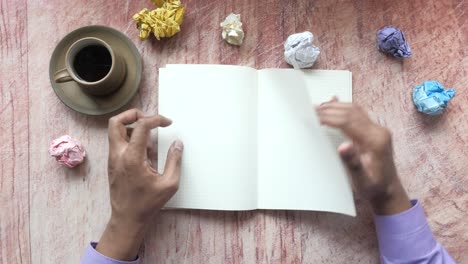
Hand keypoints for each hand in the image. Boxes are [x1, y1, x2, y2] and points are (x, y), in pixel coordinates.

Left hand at [96, 109, 183, 260]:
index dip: (156, 119)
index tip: (167, 123)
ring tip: (149, 140)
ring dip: (132, 127)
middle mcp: (118, 155)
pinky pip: (118, 142)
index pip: (141, 126)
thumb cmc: (147, 204)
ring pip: (115, 131)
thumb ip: (174, 161)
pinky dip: (130, 138)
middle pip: (116, 122)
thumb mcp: (169, 184)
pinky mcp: (112, 163)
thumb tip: (177, 144)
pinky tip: (145, 153)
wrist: (127, 219)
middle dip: (133, 114)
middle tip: (149, 120)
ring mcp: (113, 159)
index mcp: (132, 158)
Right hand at [316, 99, 410, 214]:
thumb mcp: (362, 180)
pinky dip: (343, 108)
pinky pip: (357, 114)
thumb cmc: (374, 186)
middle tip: (311, 110)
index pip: (348, 121)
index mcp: (375, 141)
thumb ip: (353, 163)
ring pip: (354, 110)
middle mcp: (378, 131)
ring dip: (335, 107)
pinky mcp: (374, 131)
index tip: (313, 116)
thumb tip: (343, 146)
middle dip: (329, 109)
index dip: (329, 117)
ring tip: (317, 107)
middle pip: (351, 112)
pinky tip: (334, 103)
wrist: (388, 190)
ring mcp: (377, 129)